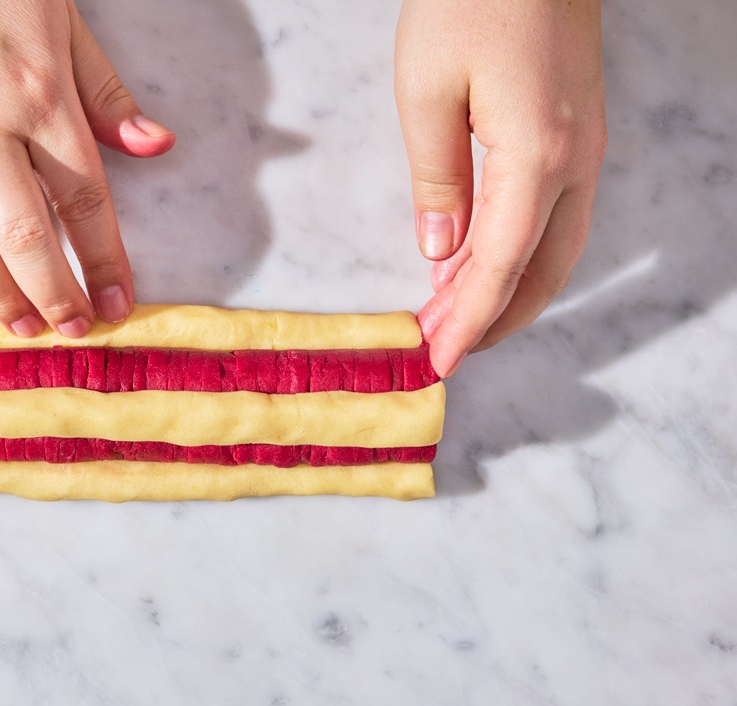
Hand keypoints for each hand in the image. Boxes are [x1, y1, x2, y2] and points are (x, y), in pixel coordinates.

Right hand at [0, 0, 174, 336]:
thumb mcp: (60, 18)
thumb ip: (104, 92)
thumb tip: (156, 148)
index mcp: (39, 91)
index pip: (85, 198)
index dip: (105, 260)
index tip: (118, 303)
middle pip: (26, 235)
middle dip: (55, 294)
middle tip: (72, 330)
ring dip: (0, 296)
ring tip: (24, 328)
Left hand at [395, 0, 605, 375]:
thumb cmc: (468, 1)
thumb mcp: (427, 94)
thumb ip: (436, 181)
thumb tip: (440, 250)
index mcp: (537, 158)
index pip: (500, 267)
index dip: (469, 323)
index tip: (438, 362)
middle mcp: (574, 161)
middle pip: (542, 271)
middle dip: (492, 319)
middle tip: (441, 348)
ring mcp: (585, 145)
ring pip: (556, 246)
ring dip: (507, 288)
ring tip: (450, 314)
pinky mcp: (576, 128)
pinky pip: (554, 212)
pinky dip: (518, 249)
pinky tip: (476, 256)